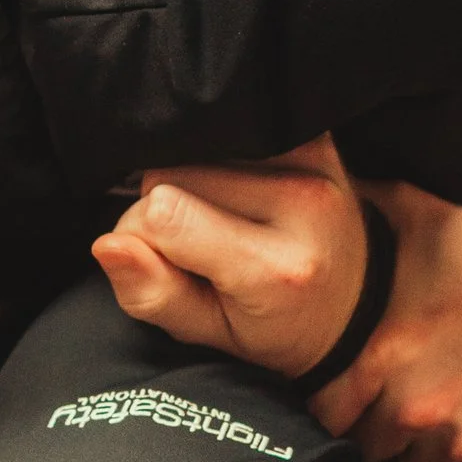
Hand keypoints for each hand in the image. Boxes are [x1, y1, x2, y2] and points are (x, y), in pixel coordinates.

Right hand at [91, 138, 367, 377]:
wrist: (354, 301)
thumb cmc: (276, 327)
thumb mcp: (213, 336)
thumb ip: (155, 296)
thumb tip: (107, 245)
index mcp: (277, 269)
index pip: (162, 215)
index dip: (140, 237)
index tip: (161, 262)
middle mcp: (303, 205)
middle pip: (172, 173)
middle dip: (164, 208)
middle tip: (198, 246)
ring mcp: (314, 161)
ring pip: (193, 144)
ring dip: (190, 179)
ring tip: (221, 220)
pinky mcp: (314, 134)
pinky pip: (228, 126)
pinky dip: (216, 155)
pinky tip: (237, 191)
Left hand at [316, 186, 461, 461]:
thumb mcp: (424, 219)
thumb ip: (365, 211)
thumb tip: (320, 183)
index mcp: (385, 358)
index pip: (326, 413)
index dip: (335, 405)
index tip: (351, 395)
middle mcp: (416, 410)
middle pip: (368, 449)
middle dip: (378, 430)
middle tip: (400, 405)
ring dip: (422, 453)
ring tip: (442, 420)